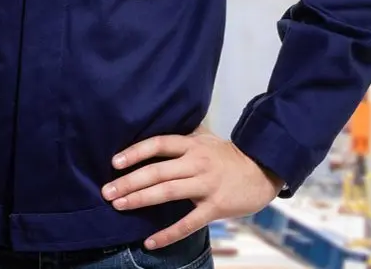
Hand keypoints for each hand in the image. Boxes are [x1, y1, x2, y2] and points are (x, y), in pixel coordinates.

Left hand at [103, 127, 283, 248]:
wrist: (263, 171)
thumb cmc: (229, 156)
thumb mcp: (207, 139)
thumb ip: (183, 136)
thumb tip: (155, 130)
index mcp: (193, 145)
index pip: (159, 144)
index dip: (136, 152)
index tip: (115, 162)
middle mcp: (198, 163)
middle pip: (158, 171)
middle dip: (129, 181)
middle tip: (107, 191)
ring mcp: (207, 185)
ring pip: (168, 193)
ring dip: (140, 200)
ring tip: (119, 206)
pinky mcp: (216, 207)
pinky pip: (188, 223)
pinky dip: (167, 234)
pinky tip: (150, 242)